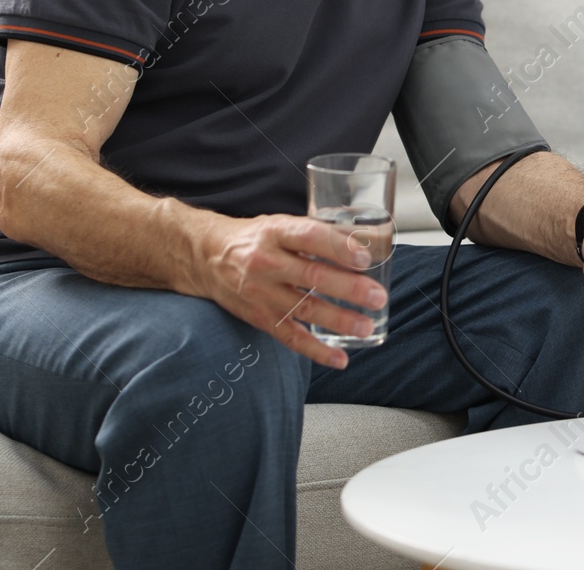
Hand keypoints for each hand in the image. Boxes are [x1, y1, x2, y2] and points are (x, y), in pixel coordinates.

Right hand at [193, 213, 387, 369]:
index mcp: (276, 232)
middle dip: (349, 288)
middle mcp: (267, 262)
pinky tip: (340, 359)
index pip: (310, 237)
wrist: (206, 257)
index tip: (364, 258)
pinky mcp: (260, 317)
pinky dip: (317, 351)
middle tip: (377, 296)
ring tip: (366, 326)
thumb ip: (319, 234)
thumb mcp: (282, 224)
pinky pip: (290, 337)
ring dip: (339, 320)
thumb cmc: (254, 238)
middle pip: (312, 276)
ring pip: (305, 309)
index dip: (339, 247)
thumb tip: (369, 241)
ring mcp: (262, 292)